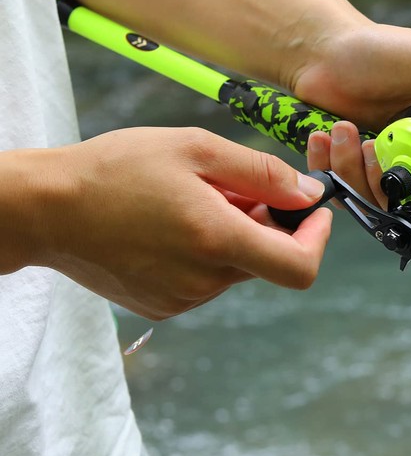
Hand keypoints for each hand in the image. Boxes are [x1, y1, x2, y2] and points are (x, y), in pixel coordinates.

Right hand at [35, 127, 331, 319]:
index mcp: (217, 241)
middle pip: (267, 260)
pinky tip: (175, 224)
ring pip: (237, 267)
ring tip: (194, 200)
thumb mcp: (196, 149)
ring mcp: (182, 299)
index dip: (318, 240)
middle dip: (268, 224)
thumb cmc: (117, 168)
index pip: (299, 267)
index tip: (313, 212)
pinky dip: (208, 251)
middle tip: (235, 187)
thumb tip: (309, 194)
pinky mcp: (162, 306)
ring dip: (235, 235)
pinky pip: (208, 279)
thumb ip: (262, 173)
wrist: (46, 210)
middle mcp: (204, 281)